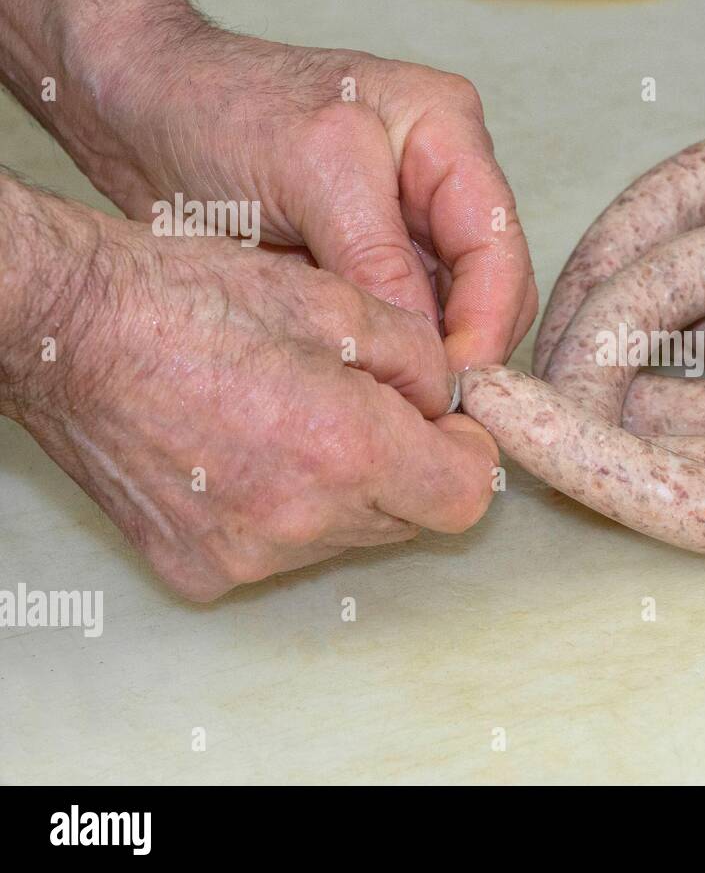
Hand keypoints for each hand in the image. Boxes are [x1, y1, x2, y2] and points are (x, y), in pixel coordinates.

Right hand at [1, 184, 497, 600]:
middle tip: (362, 407)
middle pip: (408, 520)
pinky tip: (244, 455)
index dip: (465, 455)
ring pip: (347, 538)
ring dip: (346, 492)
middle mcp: (301, 522)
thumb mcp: (336, 302)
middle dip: (407, 467)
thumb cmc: (194, 300)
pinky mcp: (199, 571)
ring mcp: (245, 557)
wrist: (70, 332)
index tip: (445, 423)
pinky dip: (285, 513)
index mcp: (347, 450)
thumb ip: (421, 359)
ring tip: (290, 423)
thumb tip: (450, 402)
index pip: (465, 498)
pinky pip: (281, 553)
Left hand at [69, 26, 537, 380]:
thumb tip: (429, 352)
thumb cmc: (219, 110)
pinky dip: (393, 360)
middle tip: (429, 412)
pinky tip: (370, 390)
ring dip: (430, 361)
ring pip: (452, 315)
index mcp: (447, 134)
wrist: (137, 112)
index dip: (487, 321)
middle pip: (490, 286)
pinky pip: (403, 326)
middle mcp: (442, 182)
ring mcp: (408, 228)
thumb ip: (377, 257)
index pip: (498, 244)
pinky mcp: (370, 267)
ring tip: (399, 408)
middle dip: (467, 349)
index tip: (453, 385)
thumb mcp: (310, 173)